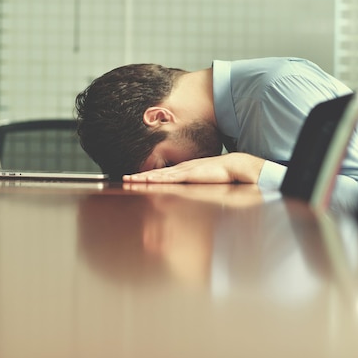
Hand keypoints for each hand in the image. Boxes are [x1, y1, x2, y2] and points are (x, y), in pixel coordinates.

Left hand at [123, 152, 264, 183]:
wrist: (232, 166)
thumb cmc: (220, 174)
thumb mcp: (202, 181)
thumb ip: (193, 185)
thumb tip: (186, 192)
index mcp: (182, 170)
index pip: (161, 174)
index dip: (147, 177)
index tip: (134, 180)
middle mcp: (180, 169)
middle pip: (156, 173)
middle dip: (139, 177)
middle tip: (124, 179)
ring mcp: (183, 171)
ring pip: (159, 175)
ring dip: (144, 178)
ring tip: (130, 180)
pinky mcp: (189, 174)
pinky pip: (170, 177)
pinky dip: (158, 178)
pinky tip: (149, 179)